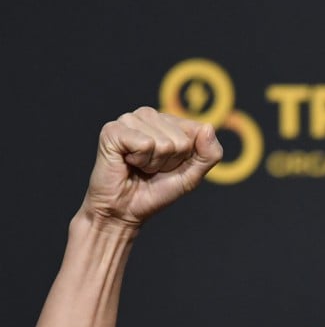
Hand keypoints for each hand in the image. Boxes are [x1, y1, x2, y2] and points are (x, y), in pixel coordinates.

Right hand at [81, 107, 222, 229]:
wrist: (125, 210)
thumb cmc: (157, 191)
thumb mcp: (192, 175)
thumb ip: (209, 154)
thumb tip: (208, 127)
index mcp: (167, 121)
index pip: (197, 131)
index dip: (187, 157)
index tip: (170, 166)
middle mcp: (148, 115)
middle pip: (181, 140)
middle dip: (170, 162)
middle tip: (152, 169)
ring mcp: (129, 120)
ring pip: (164, 143)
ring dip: (154, 163)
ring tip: (140, 166)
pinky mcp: (113, 130)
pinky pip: (145, 144)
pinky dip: (141, 161)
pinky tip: (128, 162)